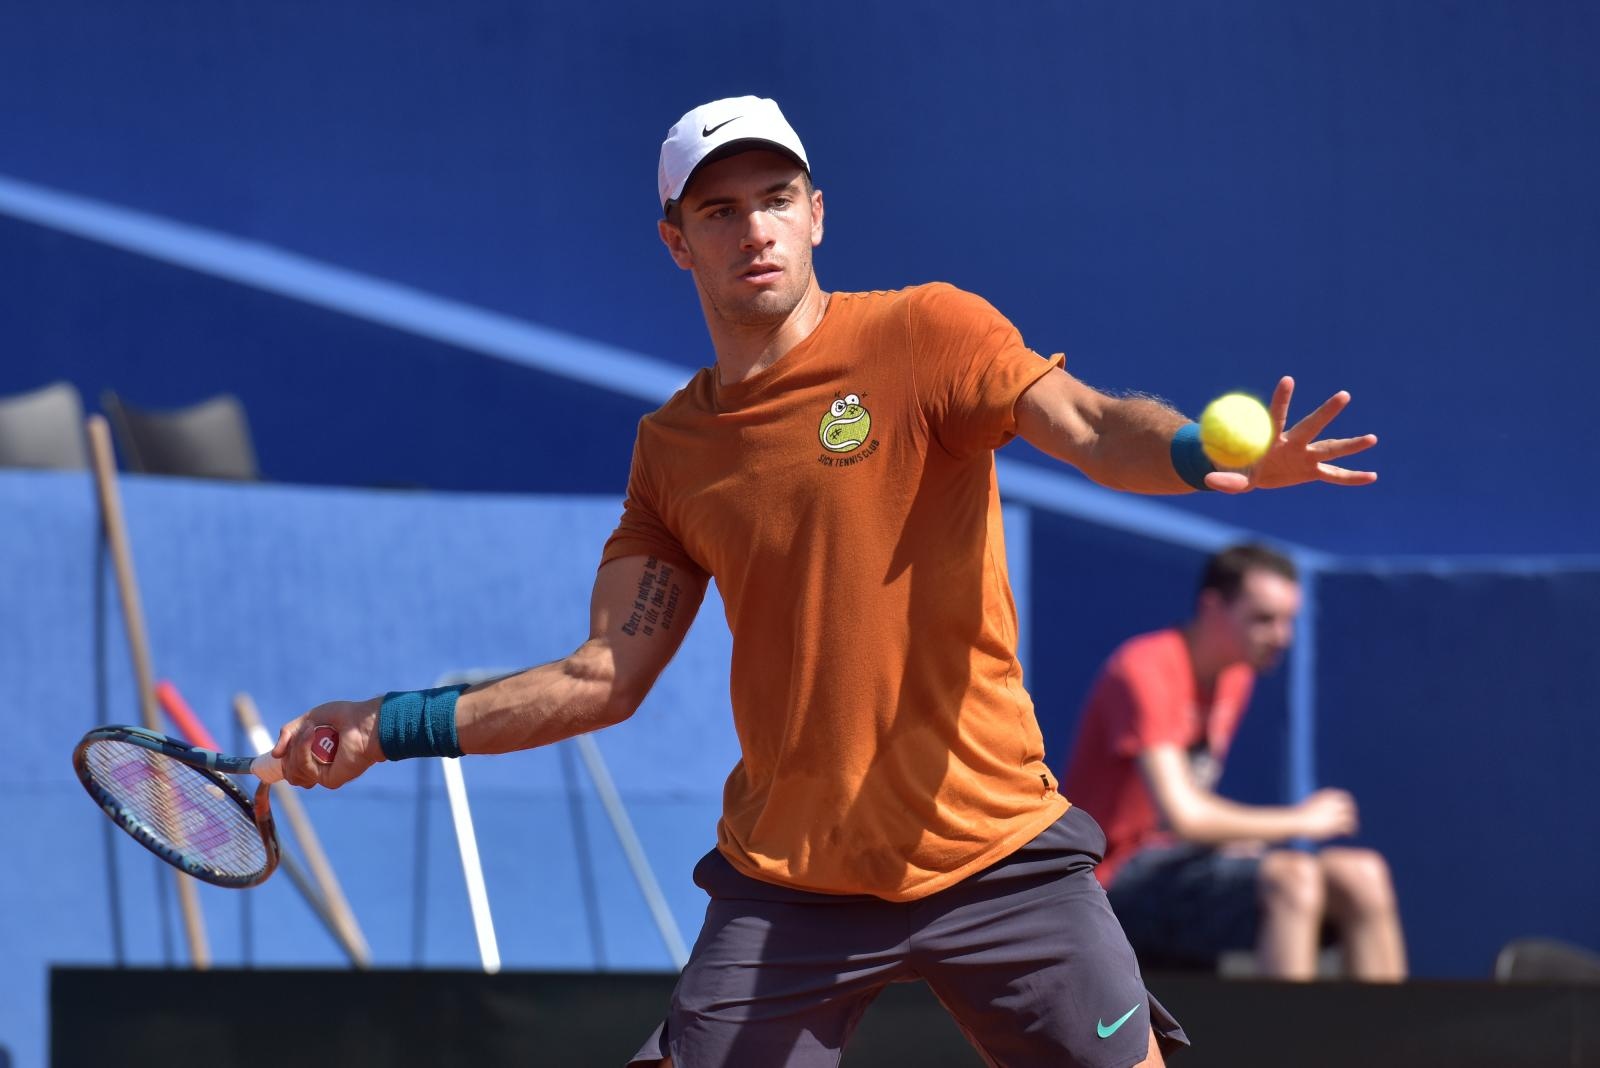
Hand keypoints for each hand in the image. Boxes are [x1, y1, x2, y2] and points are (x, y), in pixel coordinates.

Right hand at [273, 697, 383, 788]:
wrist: (366, 721)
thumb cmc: (344, 717)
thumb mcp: (310, 719)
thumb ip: (289, 733)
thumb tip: (275, 755)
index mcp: (316, 758)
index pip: (289, 768)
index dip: (284, 757)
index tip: (286, 743)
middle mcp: (319, 770)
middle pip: (288, 771)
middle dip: (290, 750)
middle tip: (305, 731)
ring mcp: (324, 776)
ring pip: (293, 772)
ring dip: (296, 746)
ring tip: (311, 729)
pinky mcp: (329, 780)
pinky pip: (305, 768)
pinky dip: (303, 748)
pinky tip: (311, 733)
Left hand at [1204, 376, 1377, 492]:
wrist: (1247, 473)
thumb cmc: (1236, 467)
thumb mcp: (1229, 477)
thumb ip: (1223, 480)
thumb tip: (1209, 482)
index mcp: (1271, 439)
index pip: (1277, 416)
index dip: (1282, 399)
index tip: (1287, 379)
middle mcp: (1293, 444)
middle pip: (1312, 426)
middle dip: (1326, 412)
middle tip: (1344, 395)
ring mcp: (1305, 457)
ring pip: (1330, 449)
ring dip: (1350, 445)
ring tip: (1372, 438)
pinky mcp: (1311, 472)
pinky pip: (1334, 476)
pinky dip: (1352, 477)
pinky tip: (1371, 476)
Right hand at [1295, 787, 1358, 839]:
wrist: (1297, 822)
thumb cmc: (1301, 815)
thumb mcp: (1311, 805)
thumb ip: (1321, 804)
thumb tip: (1324, 808)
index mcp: (1327, 794)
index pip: (1343, 796)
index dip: (1347, 804)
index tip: (1346, 811)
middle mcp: (1333, 801)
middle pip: (1349, 806)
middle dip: (1351, 813)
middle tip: (1349, 821)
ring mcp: (1335, 811)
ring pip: (1350, 816)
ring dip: (1352, 823)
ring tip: (1350, 831)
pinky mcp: (1335, 822)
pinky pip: (1348, 825)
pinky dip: (1350, 830)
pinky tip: (1348, 835)